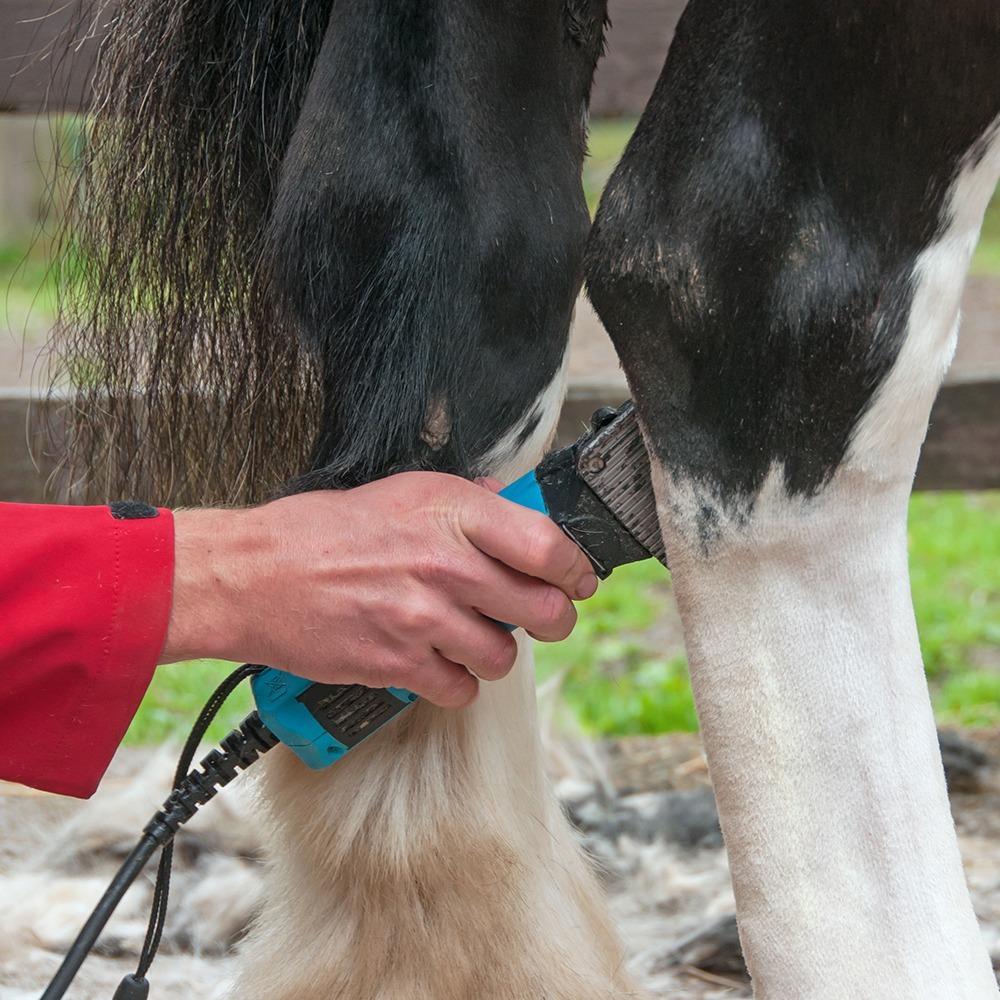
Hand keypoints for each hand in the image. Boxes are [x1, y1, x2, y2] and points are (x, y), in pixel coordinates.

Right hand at [160, 472, 597, 706]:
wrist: (255, 575)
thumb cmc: (319, 531)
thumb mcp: (400, 490)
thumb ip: (464, 502)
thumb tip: (510, 507)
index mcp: (450, 511)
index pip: (548, 546)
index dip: (576, 569)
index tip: (578, 580)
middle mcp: (445, 563)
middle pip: (542, 609)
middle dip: (553, 618)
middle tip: (543, 617)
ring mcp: (423, 618)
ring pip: (504, 655)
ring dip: (497, 650)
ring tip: (473, 637)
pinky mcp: (399, 664)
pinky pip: (461, 688)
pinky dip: (458, 682)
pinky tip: (440, 663)